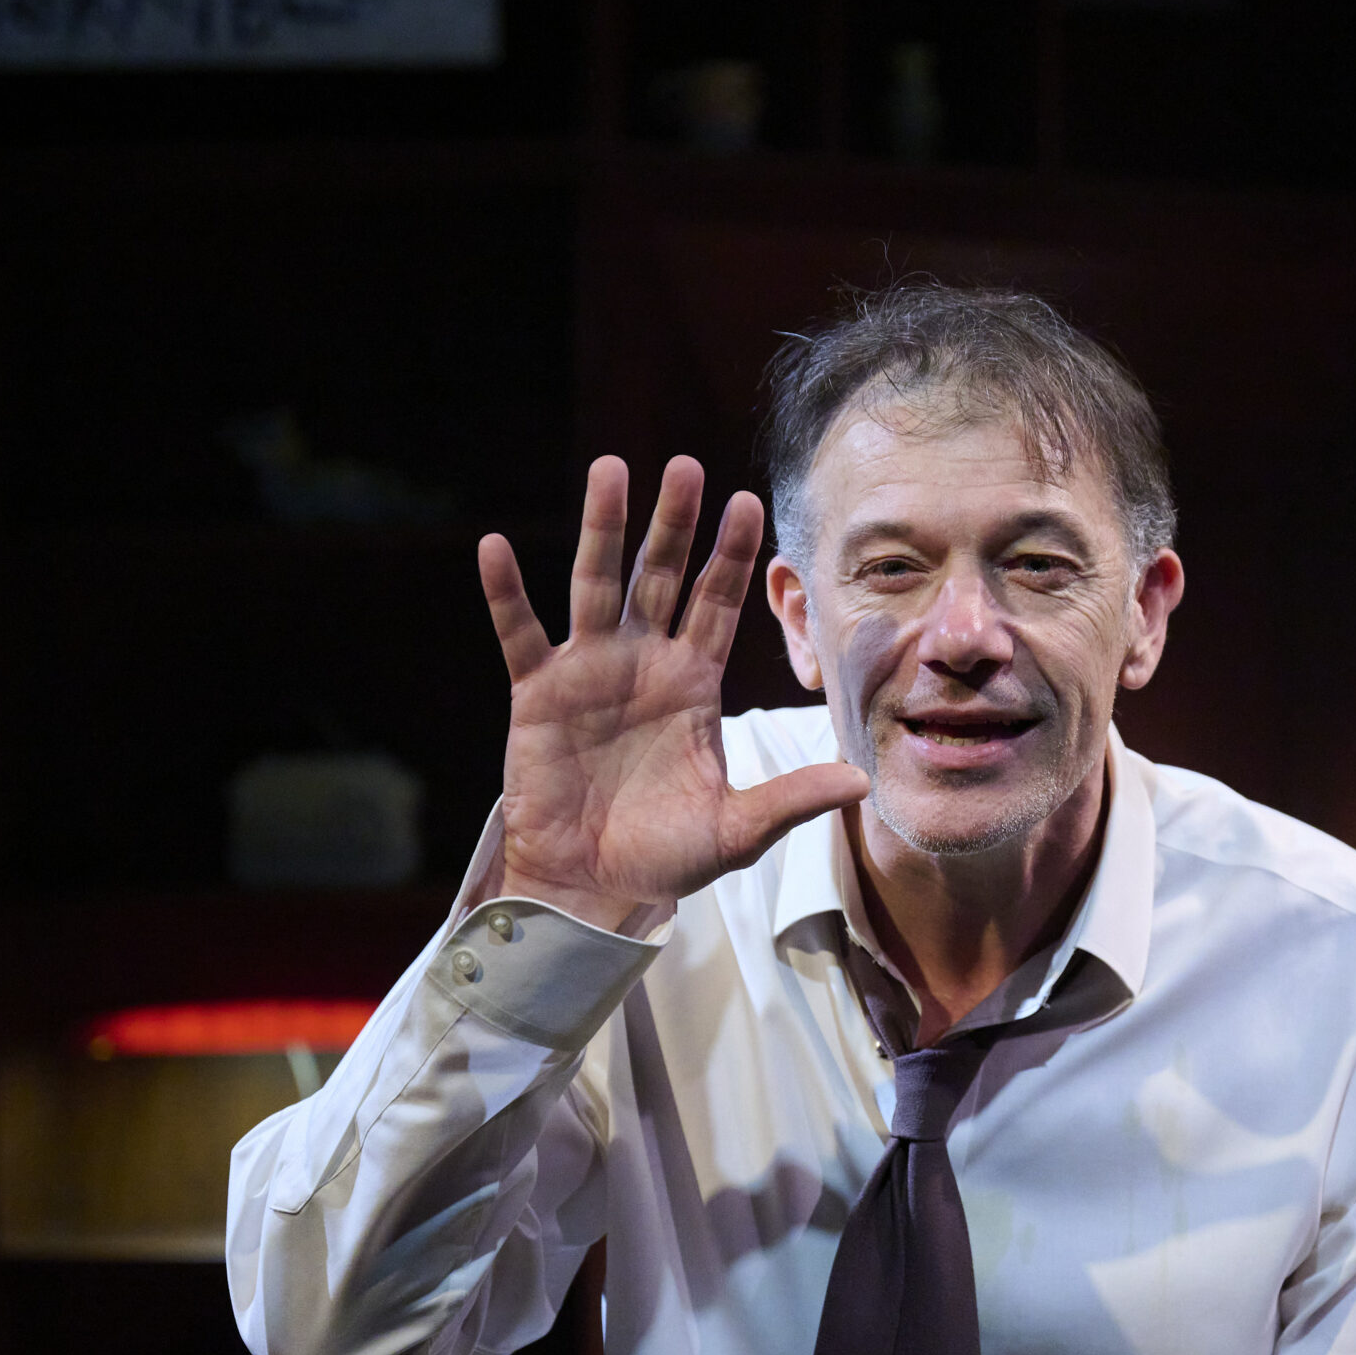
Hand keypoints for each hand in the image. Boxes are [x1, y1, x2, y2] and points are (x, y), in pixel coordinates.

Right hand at [478, 456, 868, 931]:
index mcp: (693, 685)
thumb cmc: (666, 858)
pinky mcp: (538, 695)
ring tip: (609, 470)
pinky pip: (521, 635)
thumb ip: (793, 798)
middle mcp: (643, 664)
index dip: (733, 556)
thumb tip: (861, 781)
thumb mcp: (739, 830)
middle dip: (675, 523)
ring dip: (602, 529)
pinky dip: (507, 594)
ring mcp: (589, 673)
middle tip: (687, 466)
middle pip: (662, 577)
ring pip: (596, 585)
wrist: (594, 888)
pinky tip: (494, 549)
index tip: (751, 502)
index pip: (719, 604)